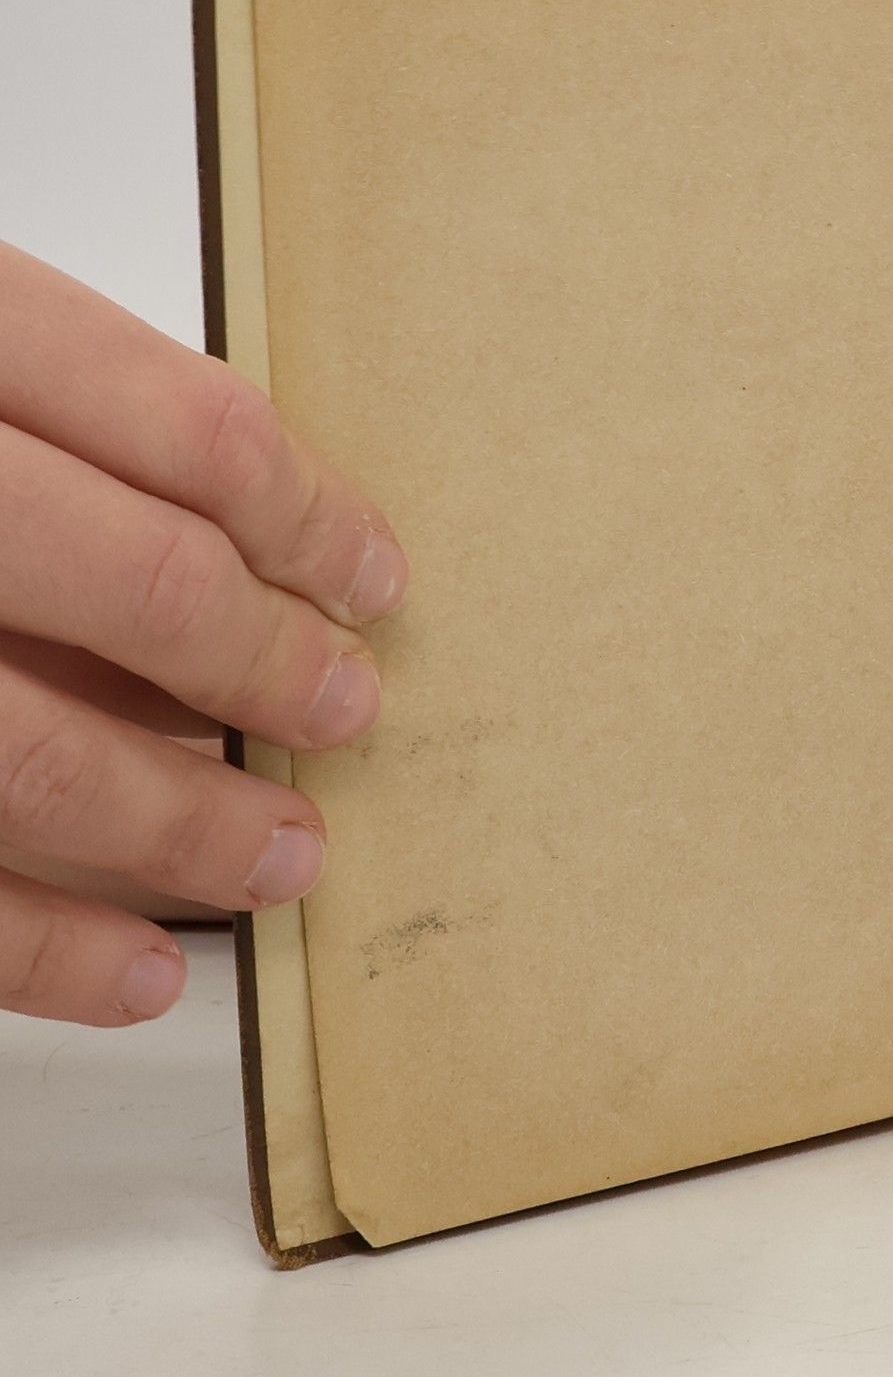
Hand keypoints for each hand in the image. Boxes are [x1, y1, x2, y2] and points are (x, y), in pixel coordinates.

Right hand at [0, 245, 405, 1024]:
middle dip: (269, 664)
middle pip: (142, 587)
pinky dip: (39, 947)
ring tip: (284, 856)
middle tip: (345, 708)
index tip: (368, 576)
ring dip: (189, 825)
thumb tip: (243, 523)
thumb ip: (49, 406)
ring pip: (40, 758)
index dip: (311, 513)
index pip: (189, 431)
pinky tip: (137, 970)